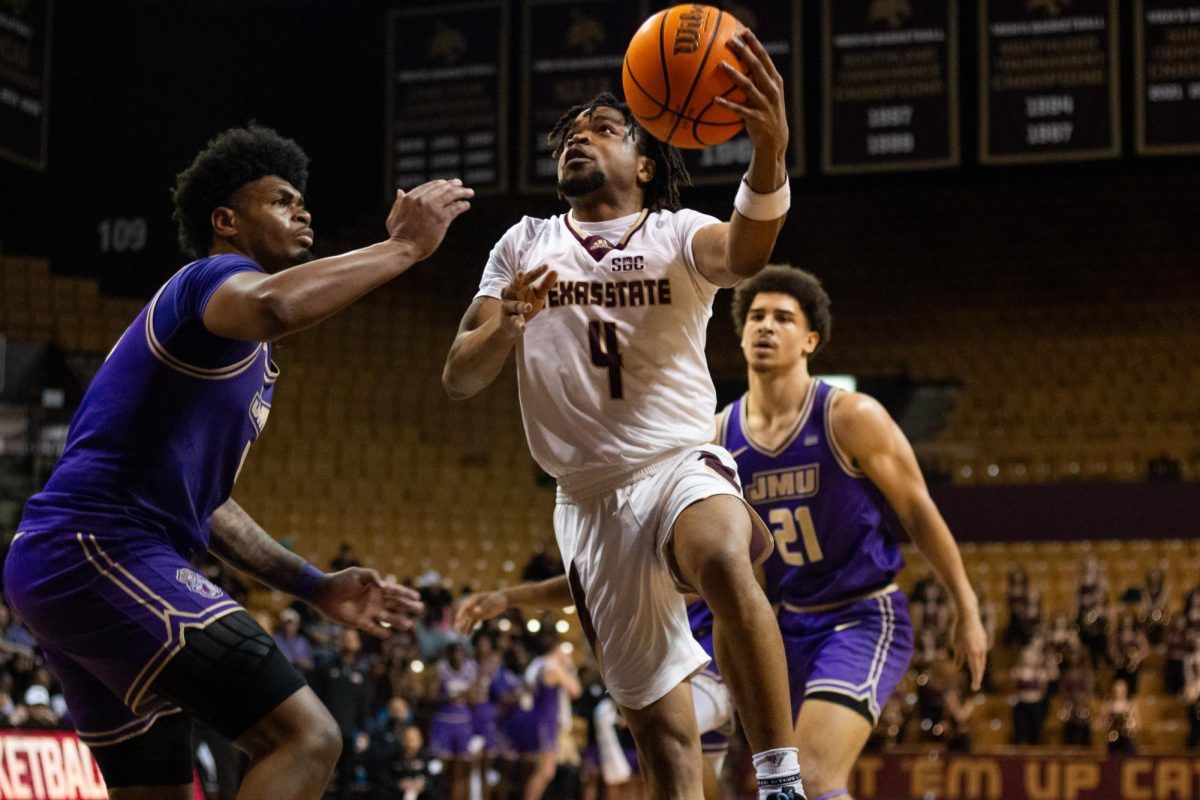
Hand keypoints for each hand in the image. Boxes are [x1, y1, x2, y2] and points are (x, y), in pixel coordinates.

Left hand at [312, 567, 423, 637]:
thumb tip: (385, 586)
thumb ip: (373, 577)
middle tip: (420, 609)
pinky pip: (373, 628)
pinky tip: (389, 635)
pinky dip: (380, 632)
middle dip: (408, 607)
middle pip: (395, 604)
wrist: (324, 594)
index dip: (406, 593)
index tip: (418, 597)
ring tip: (409, 625)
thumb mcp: (358, 574)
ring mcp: (368, 611)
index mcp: (376, 587)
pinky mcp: (360, 622)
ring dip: (398, 621)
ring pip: (387, 618)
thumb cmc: (341, 581)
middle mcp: (375, 600)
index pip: (395, 591)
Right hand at [386, 178, 474, 260]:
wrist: (404, 248)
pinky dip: (462, 205)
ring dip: (462, 192)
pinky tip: (466, 205)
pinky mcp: (442, 218)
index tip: (447, 184)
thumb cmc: (398, 235)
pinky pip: (455, 208)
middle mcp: (422, 200)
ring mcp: (433, 208)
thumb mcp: (394, 216)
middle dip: (453, 185)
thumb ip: (398, 203)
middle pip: (442, 188)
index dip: (440, 184)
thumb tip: (400, 191)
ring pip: (451, 195)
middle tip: (461, 184)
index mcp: (410, 197)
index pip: (430, 186)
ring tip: (469, 192)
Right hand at [454, 590, 508, 633]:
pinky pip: (473, 623)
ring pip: (467, 619)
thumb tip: (477, 611)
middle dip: (460, 620)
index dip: (463, 612)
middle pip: (465, 613)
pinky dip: (469, 628)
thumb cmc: (498, 599)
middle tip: (456, 627)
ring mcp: (476, 611)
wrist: (503, 600)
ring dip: (463, 625)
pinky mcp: (479, 616)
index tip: (459, 619)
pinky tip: (466, 635)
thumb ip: (484, 606)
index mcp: (475, 599)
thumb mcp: (492, 602)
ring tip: (458, 632)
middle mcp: (473, 605)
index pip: (466, 606)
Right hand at [499, 264, 557, 338]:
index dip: (537, 271)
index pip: (528, 277)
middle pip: (514, 285)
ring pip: (514, 305)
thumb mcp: (537, 294)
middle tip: (521, 273)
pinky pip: (514, 322)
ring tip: (529, 306)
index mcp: (518, 285)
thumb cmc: (525, 304)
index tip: (546, 265)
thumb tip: (555, 271)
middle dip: (517, 279)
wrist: (508, 325)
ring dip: (521, 306)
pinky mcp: (508, 321)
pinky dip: (518, 325)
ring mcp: (508, 308)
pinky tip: (523, 328)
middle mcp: (510, 294)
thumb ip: (545, 285)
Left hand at [715, 29, 787, 161]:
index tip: (744, 32)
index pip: (765, 58)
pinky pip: (739, 110)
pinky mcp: (756, 118)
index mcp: (775, 81)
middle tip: (730, 41)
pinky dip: (726, 104)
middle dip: (744, 52)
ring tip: (720, 65)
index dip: (755, 44)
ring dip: (734, 75)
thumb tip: (737, 66)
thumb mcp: (767, 95)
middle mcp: (771, 90)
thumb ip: (757, 81)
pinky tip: (714, 100)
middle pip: (757, 67)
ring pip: (748, 86)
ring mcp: (765, 104)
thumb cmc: (766, 113)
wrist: (775, 140)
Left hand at [951, 606, 988, 690]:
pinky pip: (982, 653)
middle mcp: (980, 650)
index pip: (975, 670)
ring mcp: (983, 645)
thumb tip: (957, 668)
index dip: (975, 680)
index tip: (974, 688)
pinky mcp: (983, 640)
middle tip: (975, 685)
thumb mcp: (956, 643)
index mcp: (973, 652)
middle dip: (977, 676)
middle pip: (980, 667)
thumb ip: (959, 657)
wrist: (969, 616)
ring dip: (979, 668)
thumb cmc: (960, 629)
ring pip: (982, 660)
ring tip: (976, 675)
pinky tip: (977, 662)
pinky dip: (979, 660)